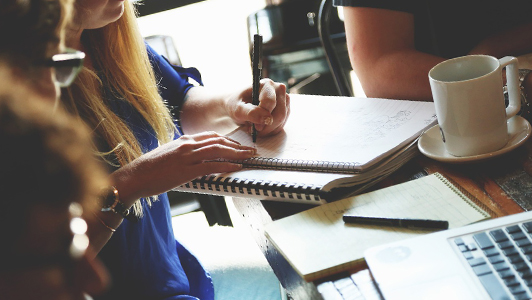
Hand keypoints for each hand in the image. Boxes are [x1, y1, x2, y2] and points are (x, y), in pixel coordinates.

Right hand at [110, 131, 255, 203]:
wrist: (134, 176)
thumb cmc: (150, 169)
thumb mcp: (169, 156)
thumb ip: (183, 154)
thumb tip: (195, 160)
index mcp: (183, 141)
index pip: (211, 136)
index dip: (228, 140)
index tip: (238, 145)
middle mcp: (187, 145)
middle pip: (218, 141)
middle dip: (237, 145)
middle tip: (251, 150)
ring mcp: (187, 157)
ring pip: (218, 151)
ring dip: (237, 153)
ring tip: (249, 157)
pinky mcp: (187, 170)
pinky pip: (212, 165)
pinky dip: (227, 165)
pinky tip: (237, 167)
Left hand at [227, 78, 289, 136]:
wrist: (238, 106)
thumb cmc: (237, 105)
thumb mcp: (238, 109)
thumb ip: (250, 113)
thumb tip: (266, 119)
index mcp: (266, 84)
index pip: (270, 102)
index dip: (263, 116)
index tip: (254, 125)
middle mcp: (278, 90)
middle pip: (280, 113)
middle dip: (267, 126)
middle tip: (255, 130)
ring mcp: (284, 100)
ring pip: (282, 120)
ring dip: (268, 129)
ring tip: (255, 128)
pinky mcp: (285, 110)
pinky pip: (282, 125)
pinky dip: (271, 130)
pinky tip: (261, 128)